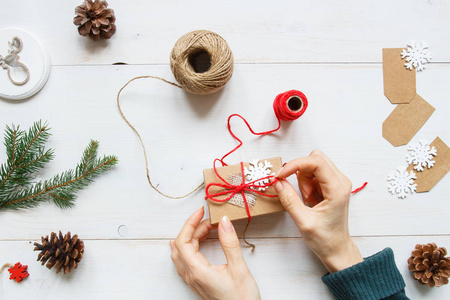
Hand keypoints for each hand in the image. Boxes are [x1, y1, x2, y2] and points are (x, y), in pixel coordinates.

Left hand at [170, 207, 259, 299]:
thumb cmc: (242, 299)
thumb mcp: (239, 268)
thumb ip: (230, 243)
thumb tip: (223, 221)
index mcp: (198, 271)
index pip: (183, 241)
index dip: (190, 223)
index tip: (201, 212)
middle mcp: (191, 276)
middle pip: (181, 245)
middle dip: (193, 228)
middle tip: (210, 220)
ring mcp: (193, 280)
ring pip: (181, 254)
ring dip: (190, 237)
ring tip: (205, 228)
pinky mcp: (197, 282)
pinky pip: (184, 261)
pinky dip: (187, 248)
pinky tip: (191, 244)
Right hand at [274, 150, 362, 272]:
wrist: (337, 249)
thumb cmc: (325, 239)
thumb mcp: (303, 221)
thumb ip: (289, 200)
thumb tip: (277, 182)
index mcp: (337, 189)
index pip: (316, 161)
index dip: (295, 164)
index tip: (280, 175)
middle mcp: (340, 181)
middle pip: (315, 158)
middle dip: (300, 172)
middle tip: (300, 193)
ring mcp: (337, 182)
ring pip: (313, 165)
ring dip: (303, 179)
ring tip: (307, 200)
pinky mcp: (331, 185)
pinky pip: (313, 174)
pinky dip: (306, 184)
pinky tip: (310, 200)